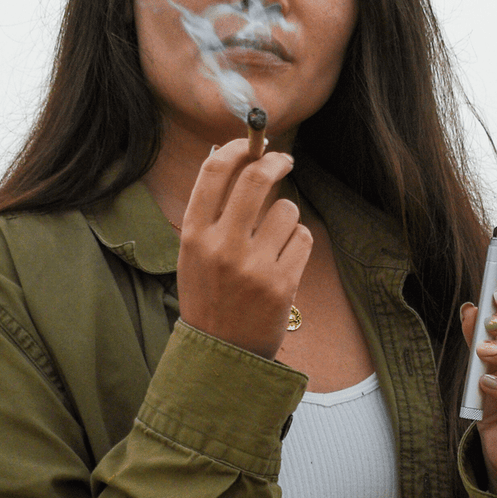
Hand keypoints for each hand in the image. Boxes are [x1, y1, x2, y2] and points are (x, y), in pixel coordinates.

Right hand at [177, 140, 312, 359]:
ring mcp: (253, 266)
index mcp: (194, 235)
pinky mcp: (281, 284)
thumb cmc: (209, 297)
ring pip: (286, 209)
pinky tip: (284, 262)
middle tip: (284, 160)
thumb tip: (232, 158)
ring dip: (286, 217)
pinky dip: (298, 244)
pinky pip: (302, 238)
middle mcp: (222, 246)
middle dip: (275, 160)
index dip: (239, 148)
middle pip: (256, 178)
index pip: (216, 171)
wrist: (222, 352)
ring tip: (275, 241)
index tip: (252, 145)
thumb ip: (210, 211)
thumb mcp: (194, 254)